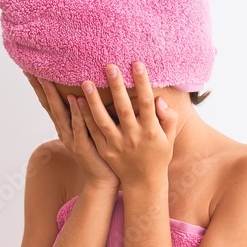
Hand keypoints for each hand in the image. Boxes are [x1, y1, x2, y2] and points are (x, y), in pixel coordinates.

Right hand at [24, 71, 120, 191]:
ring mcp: (72, 139)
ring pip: (61, 113)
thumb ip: (87, 113)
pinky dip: (77, 112)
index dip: (41, 87)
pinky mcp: (83, 147)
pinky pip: (80, 126)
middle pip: (50, 106)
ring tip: (47, 79)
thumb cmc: (100, 154)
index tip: (31, 69)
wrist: (103, 181)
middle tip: (32, 69)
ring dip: (54, 96)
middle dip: (41, 87)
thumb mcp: (91, 130)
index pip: (50, 103)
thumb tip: (89, 92)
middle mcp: (65, 132)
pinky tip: (75, 99)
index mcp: (65, 127)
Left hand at [79, 61, 177, 188]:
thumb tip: (159, 100)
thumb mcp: (169, 138)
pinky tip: (76, 101)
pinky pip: (93, 132)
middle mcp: (133, 137)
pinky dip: (84, 117)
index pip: (147, 102)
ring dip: (93, 101)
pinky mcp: (105, 150)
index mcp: (151, 131)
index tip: (137, 64)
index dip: (142, 83)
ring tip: (86, 82)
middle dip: (117, 87)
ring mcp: (117, 145)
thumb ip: (168, 118)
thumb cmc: (158, 156)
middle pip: (124, 108)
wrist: (144, 183)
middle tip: (110, 66)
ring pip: (103, 120)